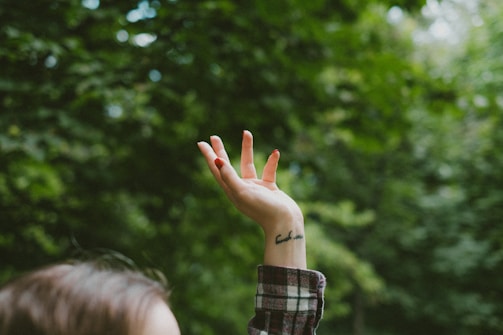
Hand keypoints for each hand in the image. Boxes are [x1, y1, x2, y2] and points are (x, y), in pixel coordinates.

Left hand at [197, 130, 305, 268]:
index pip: (216, 169)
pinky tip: (275, 152)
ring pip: (248, 164)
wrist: (284, 223)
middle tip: (214, 136)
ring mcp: (255, 188)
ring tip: (246, 132)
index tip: (201, 143)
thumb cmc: (262, 209)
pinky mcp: (269, 189)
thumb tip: (216, 160)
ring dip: (247, 149)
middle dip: (220, 151)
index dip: (208, 156)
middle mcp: (241, 189)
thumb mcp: (242, 191)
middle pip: (227, 166)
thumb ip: (229, 176)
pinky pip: (268, 171)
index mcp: (231, 190)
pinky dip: (271, 161)